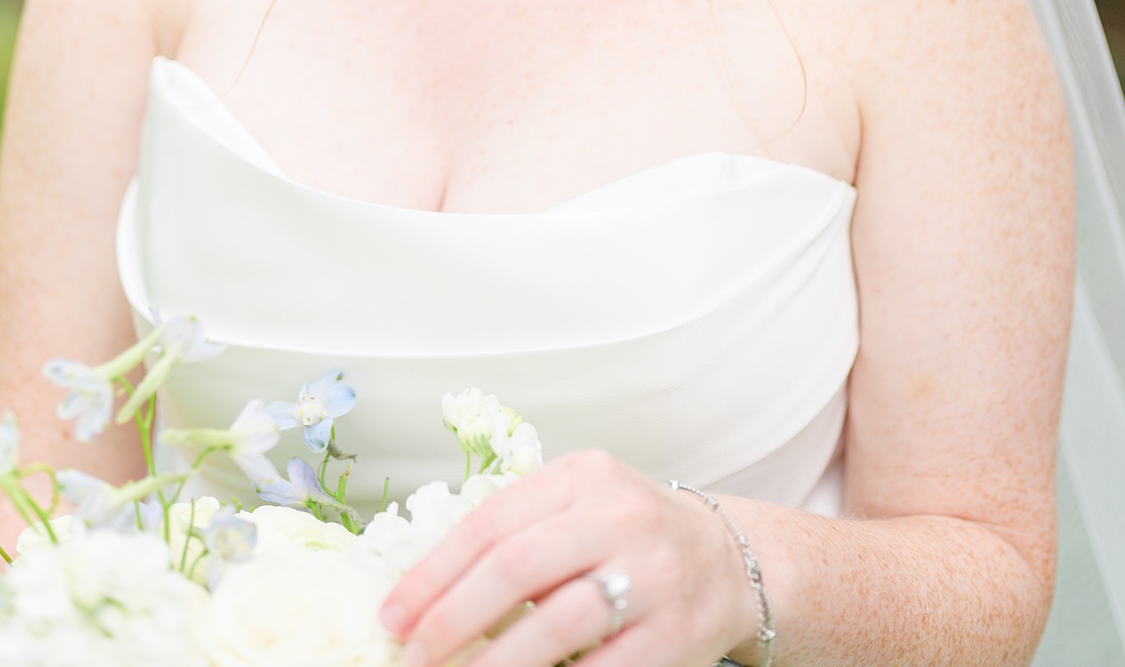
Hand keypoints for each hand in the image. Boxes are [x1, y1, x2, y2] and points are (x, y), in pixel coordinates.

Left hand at [383, 452, 760, 666]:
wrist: (731, 560)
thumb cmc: (629, 534)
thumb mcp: (576, 505)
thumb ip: (516, 530)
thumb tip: (425, 592)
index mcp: (579, 477)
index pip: (487, 524)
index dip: (432, 575)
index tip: (393, 616)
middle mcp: (617, 517)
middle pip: (515, 568)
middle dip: (453, 619)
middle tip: (414, 656)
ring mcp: (653, 574)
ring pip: (559, 623)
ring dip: (498, 662)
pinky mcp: (678, 632)